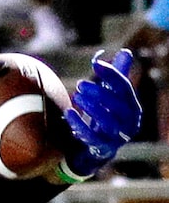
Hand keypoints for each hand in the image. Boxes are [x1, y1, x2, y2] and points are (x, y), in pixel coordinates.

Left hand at [62, 49, 140, 180]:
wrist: (96, 150)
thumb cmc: (104, 118)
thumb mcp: (111, 98)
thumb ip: (116, 77)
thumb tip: (125, 51)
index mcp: (132, 107)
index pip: (124, 87)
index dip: (111, 74)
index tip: (95, 63)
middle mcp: (130, 122)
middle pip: (117, 105)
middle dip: (99, 92)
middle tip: (80, 84)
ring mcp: (117, 137)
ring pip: (108, 121)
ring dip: (92, 107)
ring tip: (77, 96)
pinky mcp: (102, 148)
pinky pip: (91, 137)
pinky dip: (79, 124)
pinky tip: (68, 112)